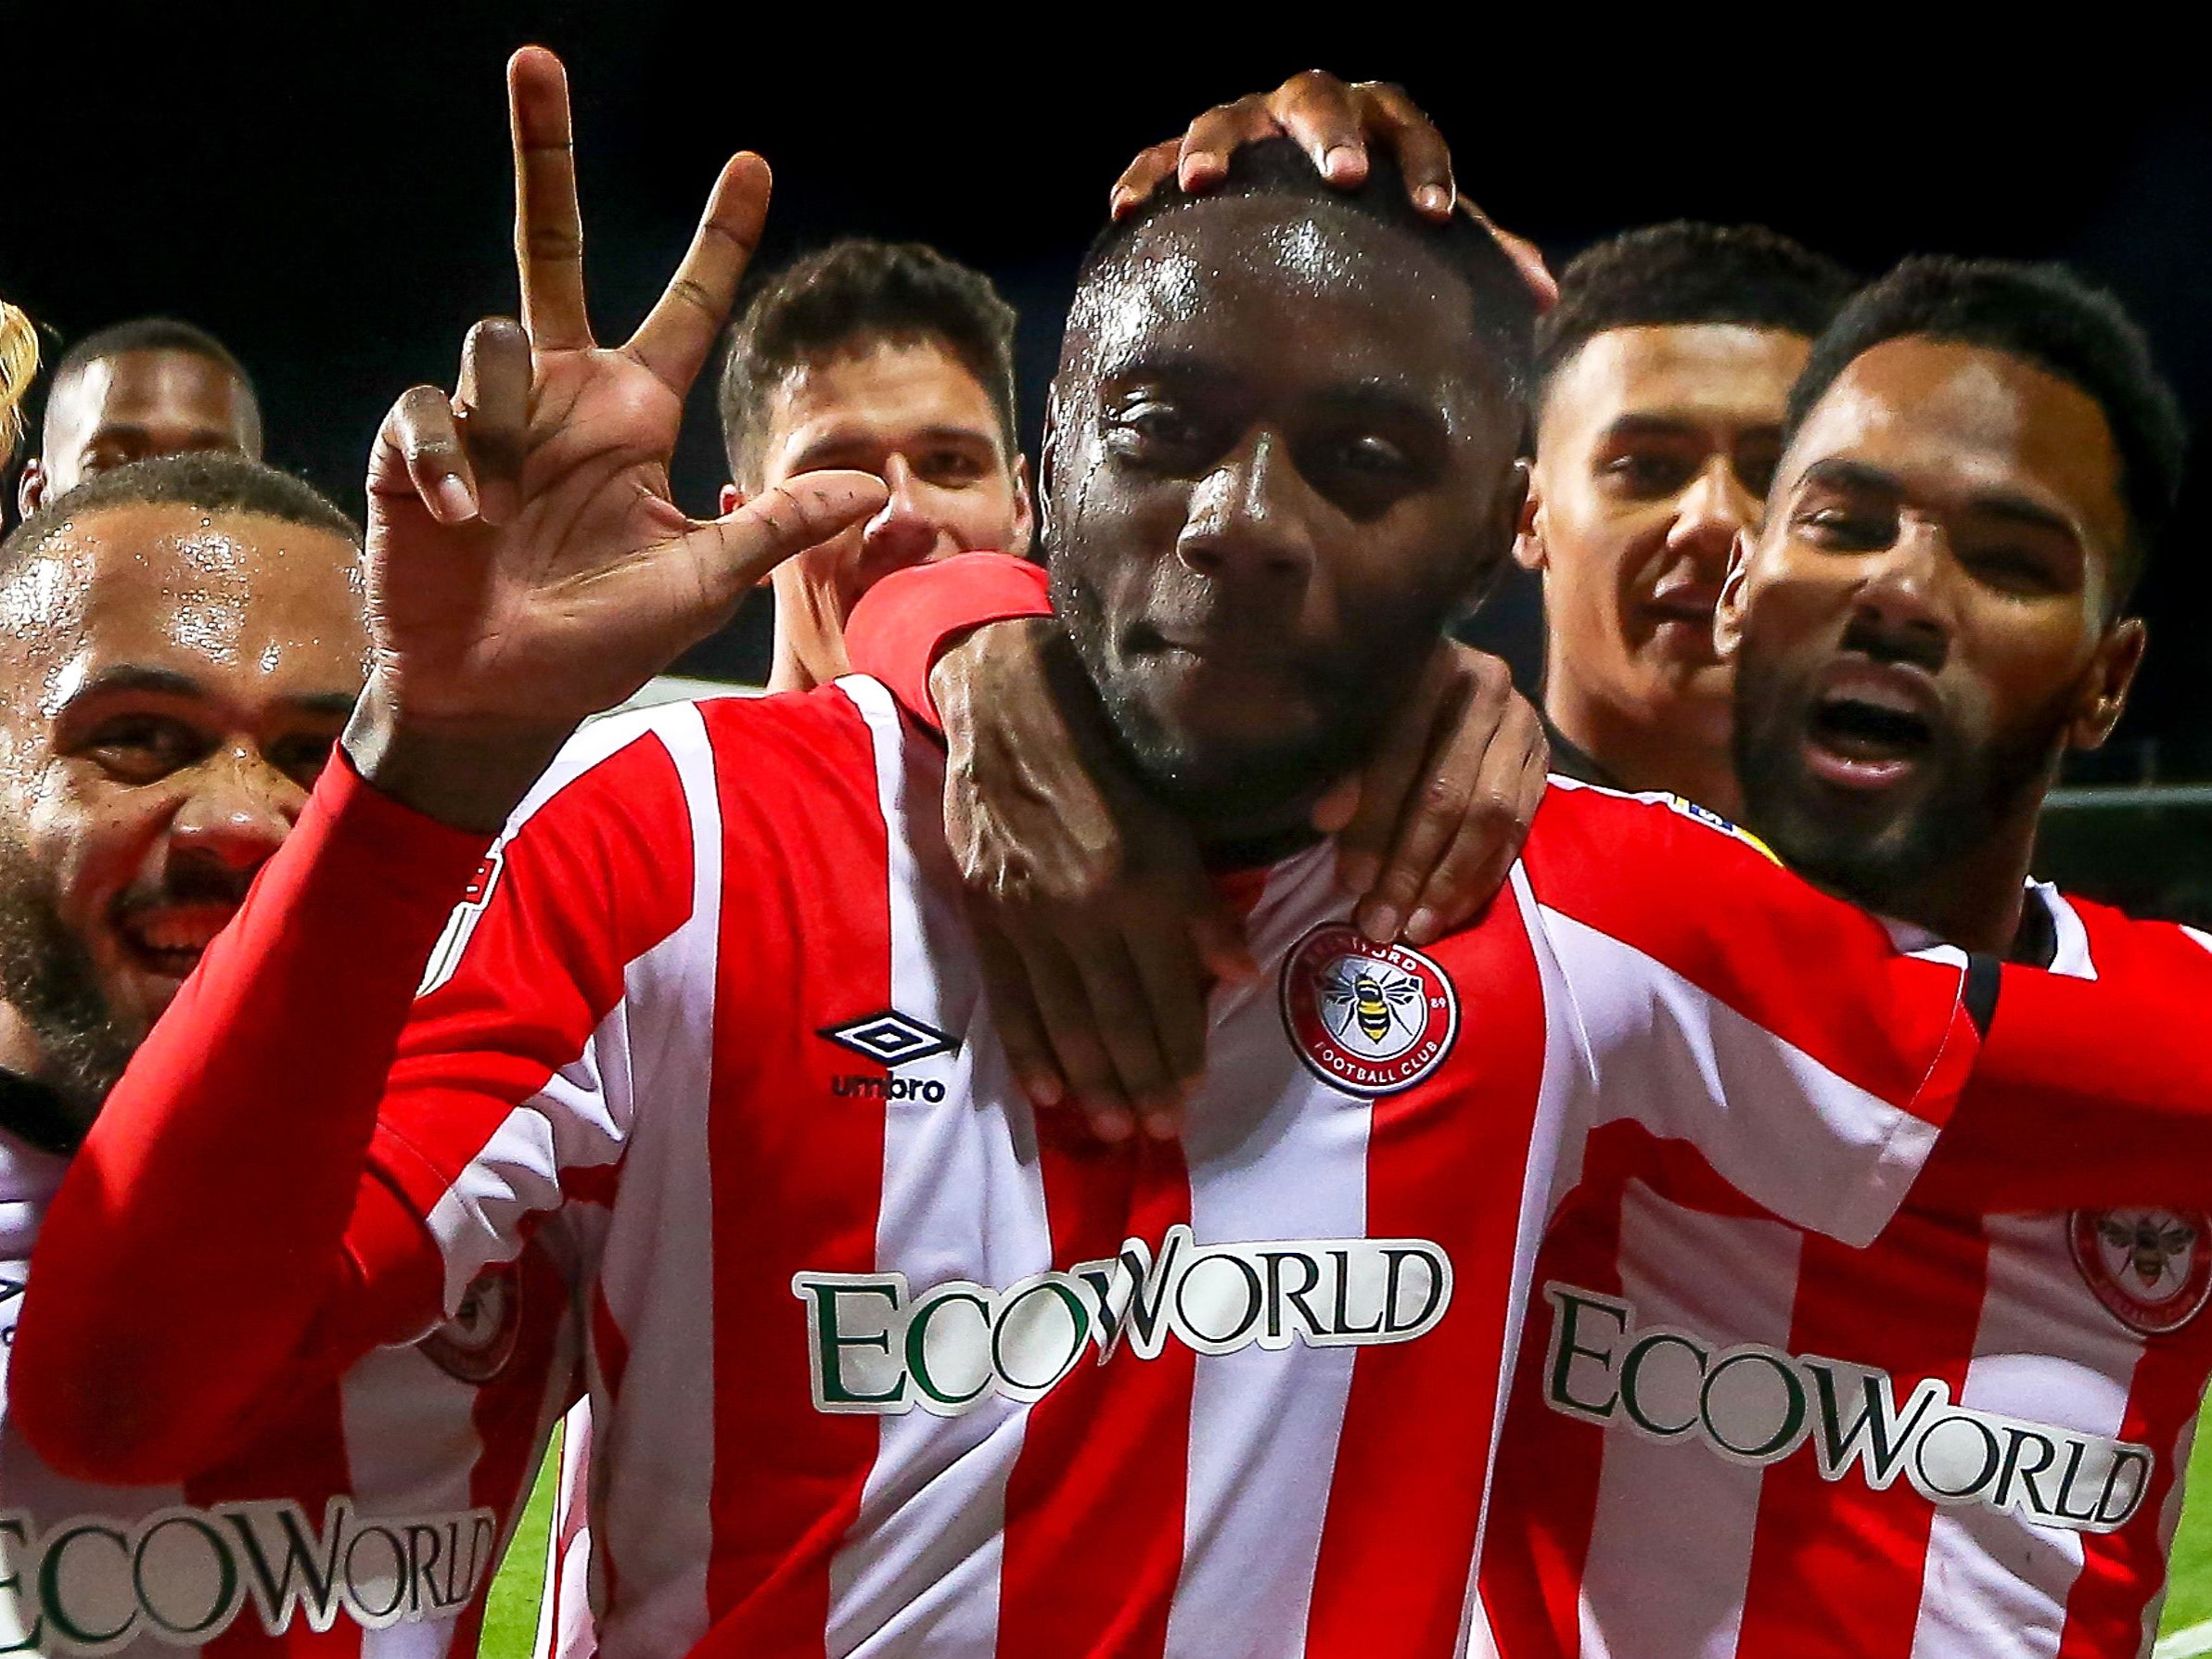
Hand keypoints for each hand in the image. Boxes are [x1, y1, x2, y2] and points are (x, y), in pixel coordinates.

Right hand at [350, 47, 886, 827]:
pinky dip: (449, 461)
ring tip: (500, 501)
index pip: (685, 308)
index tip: (753, 164)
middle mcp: (562, 398)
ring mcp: (487, 419)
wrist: (494, 698)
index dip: (717, 240)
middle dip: (541, 155)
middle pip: (548, 249)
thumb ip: (773, 530)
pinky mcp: (417, 445)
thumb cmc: (596, 647)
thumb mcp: (699, 587)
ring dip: (503, 403)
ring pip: (493, 333)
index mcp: (633, 418)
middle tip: (535, 59)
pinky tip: (460, 515)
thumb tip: (872, 486)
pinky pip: (432, 410)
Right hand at [933, 619, 1257, 1142]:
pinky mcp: (984, 913)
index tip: (1195, 1096)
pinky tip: (1047, 1092)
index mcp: (1142, 881)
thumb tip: (1242, 978)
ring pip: (1066, 1021)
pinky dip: (1029, 1050)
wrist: (1008, 709)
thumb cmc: (1107, 755)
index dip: (1183, 1049)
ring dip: (1092, 1083)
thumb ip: (1203, 904)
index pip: (1169, 991)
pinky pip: (1009, 999)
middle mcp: (1086, 909)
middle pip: (1119, 1020)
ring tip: (1113, 1128)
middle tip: (1160, 1133)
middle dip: (1142, 1084)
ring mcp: (1029, 916)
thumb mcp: (1174, 818)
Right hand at [1109, 70, 1556, 307]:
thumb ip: (1477, 256)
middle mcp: (1308, 109)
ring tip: (1203, 182)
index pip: (1408, 126)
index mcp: (1374, 121)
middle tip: (1345, 177)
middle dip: (1330, 134)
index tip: (1437, 215)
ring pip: (1228, 115)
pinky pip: (1157, 155)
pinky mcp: (1189, 155)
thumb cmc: (1373, 227)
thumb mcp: (1421, 238)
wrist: (1302, 210)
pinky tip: (1126, 210)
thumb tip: (1540, 296)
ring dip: (1216, 145)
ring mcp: (1245, 125)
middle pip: (1318, 98)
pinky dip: (1144, 175)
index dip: (1428, 165)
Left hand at [1324, 643, 1548, 945]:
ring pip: (1490, 816)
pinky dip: (1483, 876)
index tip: (1351, 882)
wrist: (1442, 672)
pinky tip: (1453, 911)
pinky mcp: (1542, 754)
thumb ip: (1344, 767)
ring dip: (1451, 882)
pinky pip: (1518, 828)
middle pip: (1447, 793)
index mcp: (1425, 665)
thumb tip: (1328, 820)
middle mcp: (1483, 685)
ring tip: (1417, 928)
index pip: (1398, 756)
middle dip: (1412, 867)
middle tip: (1382, 923)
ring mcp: (1521, 720)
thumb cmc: (1374, 699)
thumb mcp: (1352, 720)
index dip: (1374, 822)